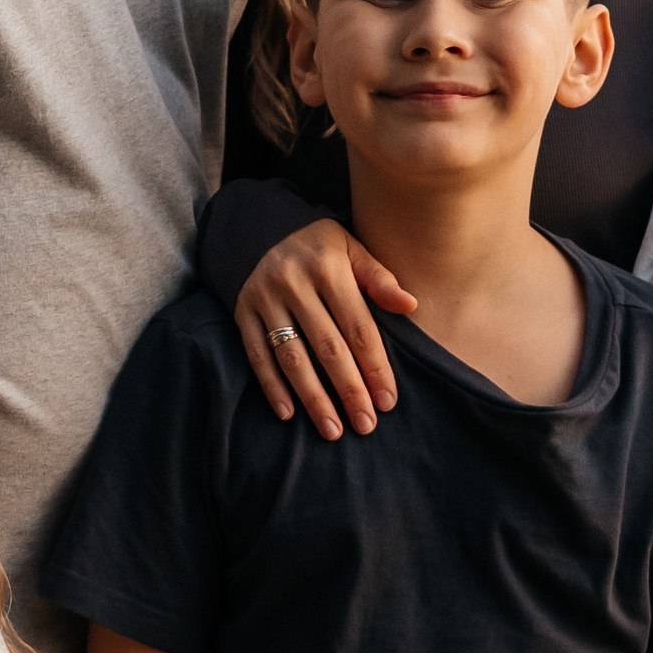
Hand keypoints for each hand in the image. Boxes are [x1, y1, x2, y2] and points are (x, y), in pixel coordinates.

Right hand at [235, 219, 416, 439]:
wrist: (256, 223)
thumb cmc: (316, 244)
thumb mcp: (350, 248)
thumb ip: (378, 278)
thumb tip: (410, 306)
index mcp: (328, 268)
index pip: (357, 327)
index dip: (374, 366)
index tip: (387, 400)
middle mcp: (294, 284)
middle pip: (327, 348)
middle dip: (349, 390)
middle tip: (365, 425)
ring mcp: (265, 299)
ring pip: (292, 357)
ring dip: (313, 398)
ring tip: (332, 429)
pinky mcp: (242, 312)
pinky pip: (257, 355)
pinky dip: (271, 387)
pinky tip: (288, 414)